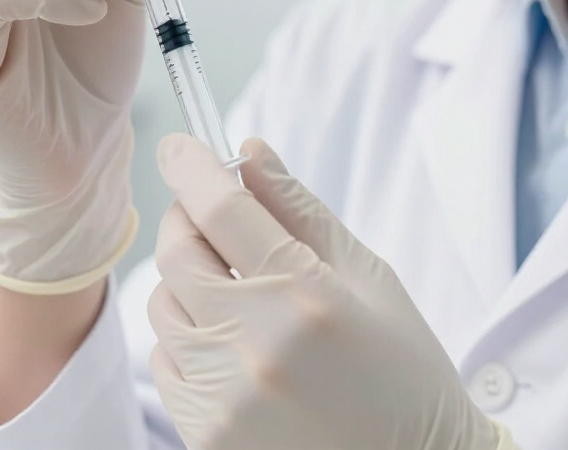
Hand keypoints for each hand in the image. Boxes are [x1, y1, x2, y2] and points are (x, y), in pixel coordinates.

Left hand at [148, 134, 517, 449]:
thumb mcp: (367, 275)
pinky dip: (185, 335)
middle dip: (186, 217)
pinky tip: (230, 339)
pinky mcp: (206, 436)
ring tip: (234, 287)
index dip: (191, 167)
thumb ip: (300, 208)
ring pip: (164, 305)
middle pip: (179, 252)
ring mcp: (225, 399)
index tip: (179, 146)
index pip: (221, 209)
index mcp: (305, 297)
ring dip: (186, 279)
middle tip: (210, 212)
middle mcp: (256, 348)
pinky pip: (165, 360)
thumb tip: (250, 150)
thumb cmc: (403, 371)